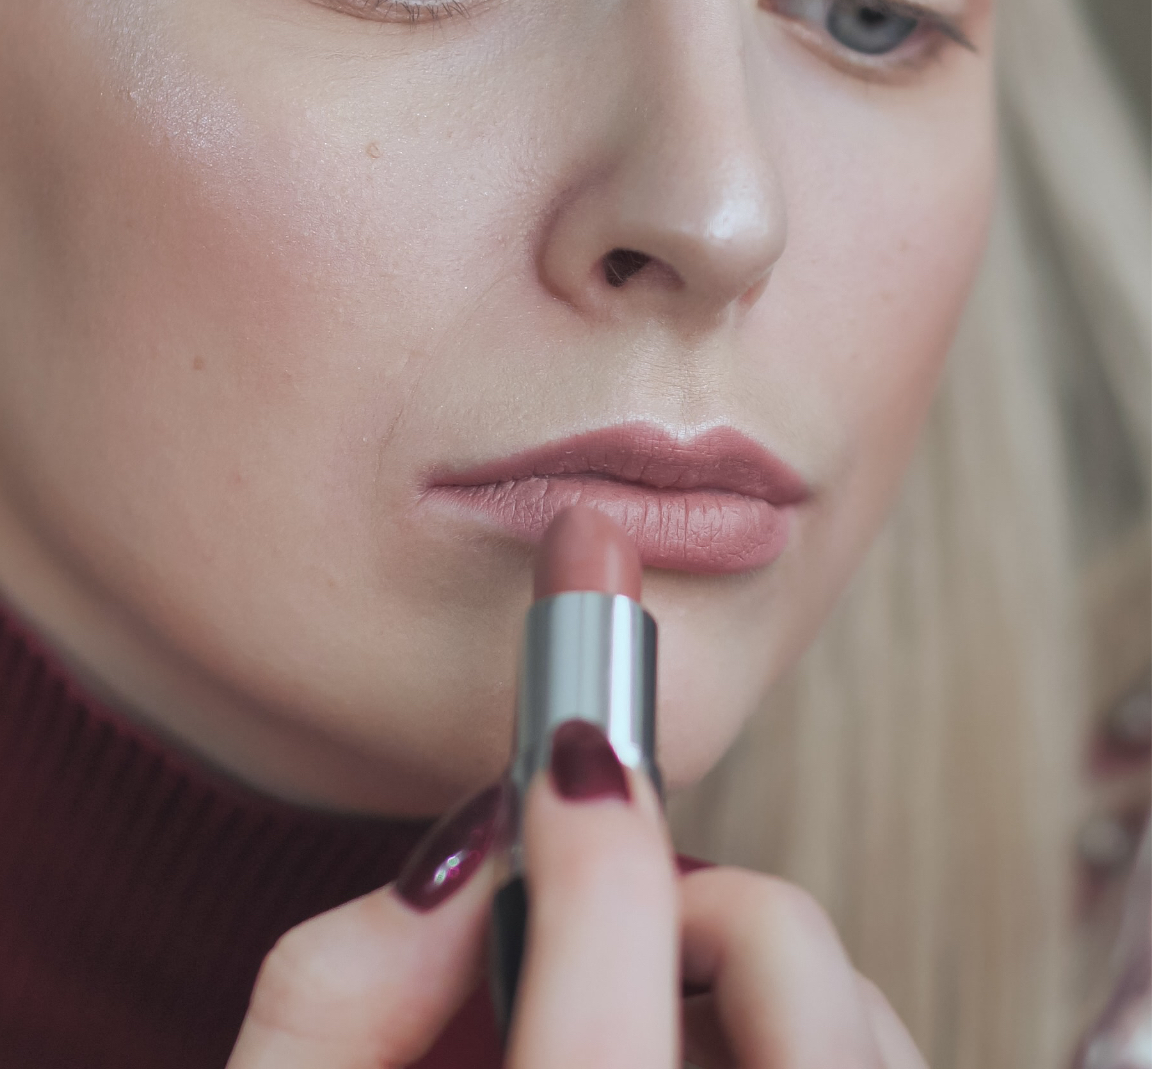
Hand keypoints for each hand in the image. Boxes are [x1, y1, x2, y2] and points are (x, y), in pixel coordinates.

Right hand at [229, 724, 923, 1066]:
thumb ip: (332, 1003)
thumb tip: (456, 863)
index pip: (606, 1039)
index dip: (591, 847)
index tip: (568, 760)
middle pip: (791, 997)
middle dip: (692, 901)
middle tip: (604, 912)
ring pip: (860, 1041)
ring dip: (756, 971)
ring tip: (646, 1011)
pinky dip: (809, 1038)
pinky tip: (698, 1066)